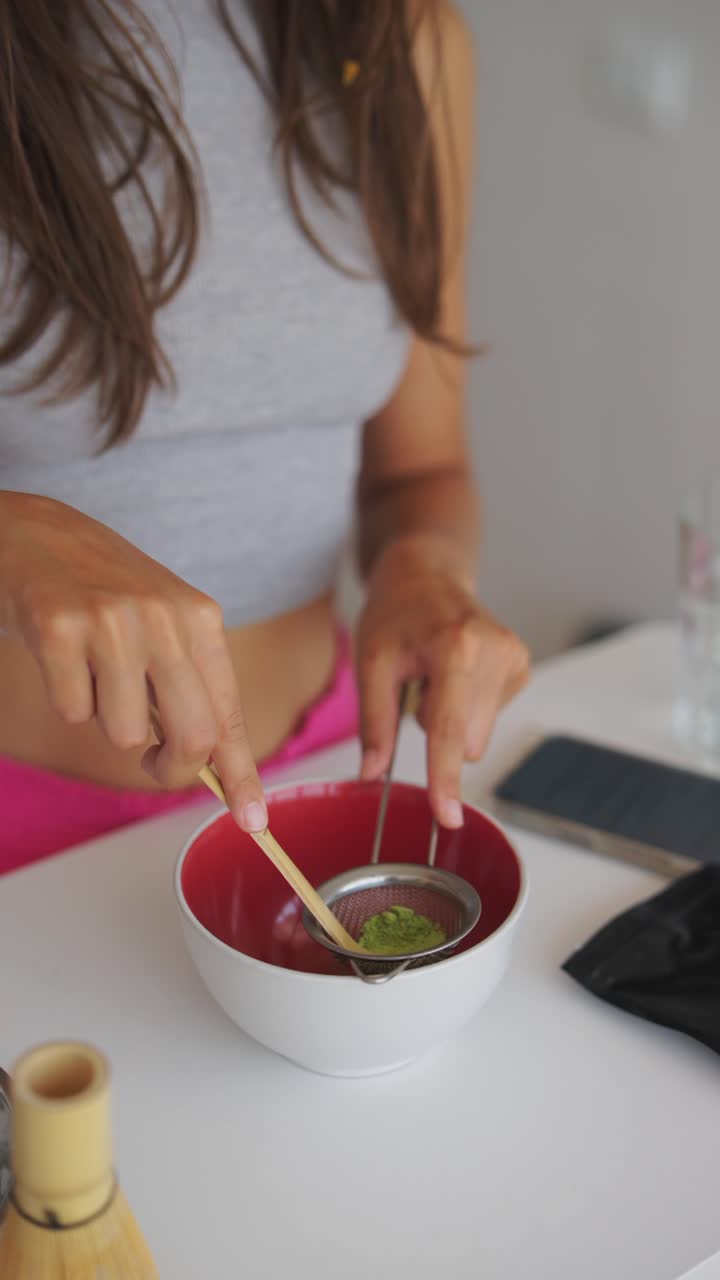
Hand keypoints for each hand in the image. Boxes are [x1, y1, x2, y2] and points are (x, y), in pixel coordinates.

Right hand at [0, 492, 266, 830]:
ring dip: (106, 720)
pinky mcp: (59, 629)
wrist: (32, 531)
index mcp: (200, 617)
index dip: (243, 773)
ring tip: (93, 671)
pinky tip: (62, 657)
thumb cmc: (101, 586)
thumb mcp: (162, 619)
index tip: (253, 820)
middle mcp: (165, 617)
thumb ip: (188, 681)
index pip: (229, 711)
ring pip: (126, 734)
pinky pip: (74, 712)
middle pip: (193, 737)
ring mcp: (112, 622)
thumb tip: (210, 761)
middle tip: (153, 760)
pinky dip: (66, 699)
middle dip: (172, 768)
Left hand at [356, 535, 529, 827]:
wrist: (427, 574)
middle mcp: (495, 651)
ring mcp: (515, 658)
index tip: (446, 815)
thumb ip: (373, 722)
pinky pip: (490, 717)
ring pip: (478, 734)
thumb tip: (371, 773)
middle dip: (436, 728)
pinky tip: (456, 674)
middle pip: (464, 739)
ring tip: (436, 675)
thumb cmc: (396, 613)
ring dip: (452, 717)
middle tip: (417, 685)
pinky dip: (467, 706)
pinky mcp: (522, 666)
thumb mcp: (371, 662)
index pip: (449, 729)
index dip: (445, 777)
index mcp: (456, 648)